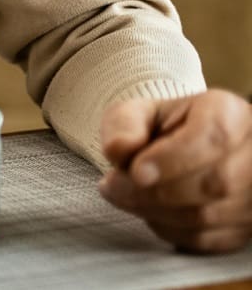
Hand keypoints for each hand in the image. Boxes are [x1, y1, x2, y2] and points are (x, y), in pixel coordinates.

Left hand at [99, 89, 251, 252]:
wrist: (186, 147)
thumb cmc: (164, 129)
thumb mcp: (138, 113)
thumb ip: (124, 124)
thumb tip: (119, 150)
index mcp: (230, 114)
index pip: (214, 138)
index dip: (172, 159)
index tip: (136, 172)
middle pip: (215, 183)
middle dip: (155, 191)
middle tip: (114, 186)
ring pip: (210, 215)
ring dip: (156, 212)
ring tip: (123, 195)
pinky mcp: (246, 226)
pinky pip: (208, 240)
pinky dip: (170, 230)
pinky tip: (148, 212)